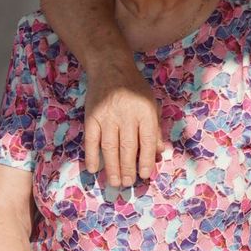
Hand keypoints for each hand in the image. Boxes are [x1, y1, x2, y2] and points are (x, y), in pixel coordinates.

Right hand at [83, 62, 160, 186]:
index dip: (146, 160)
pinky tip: (94, 169)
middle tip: (128, 183)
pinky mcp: (91, 116)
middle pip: (127, 147)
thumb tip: (159, 152)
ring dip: (112, 167)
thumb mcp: (151, 104)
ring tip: (115, 182)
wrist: (110, 66)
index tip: (145, 175)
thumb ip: (154, 129)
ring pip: (109, 147)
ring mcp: (107, 116)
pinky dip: (91, 155)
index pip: (147, 140)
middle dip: (128, 168)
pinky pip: (91, 140)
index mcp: (144, 112)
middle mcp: (126, 114)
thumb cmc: (134, 88)